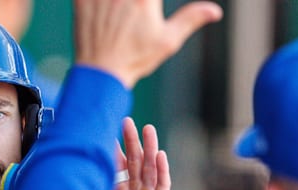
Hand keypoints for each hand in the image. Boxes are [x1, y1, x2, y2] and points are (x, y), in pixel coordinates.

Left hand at [73, 0, 222, 87]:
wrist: (100, 74)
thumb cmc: (135, 59)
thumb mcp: (168, 41)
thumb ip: (191, 19)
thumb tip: (216, 11)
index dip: (151, 1)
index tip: (149, 7)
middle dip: (136, 3)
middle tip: (136, 10)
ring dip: (116, 0)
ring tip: (121, 10)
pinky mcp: (81, 0)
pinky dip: (94, 0)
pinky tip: (102, 7)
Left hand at [103, 117, 168, 189]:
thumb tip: (66, 182)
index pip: (117, 167)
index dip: (113, 151)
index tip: (105, 132)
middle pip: (134, 161)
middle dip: (131, 141)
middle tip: (126, 120)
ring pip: (150, 168)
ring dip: (149, 148)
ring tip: (148, 129)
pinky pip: (162, 185)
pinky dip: (162, 169)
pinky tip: (160, 154)